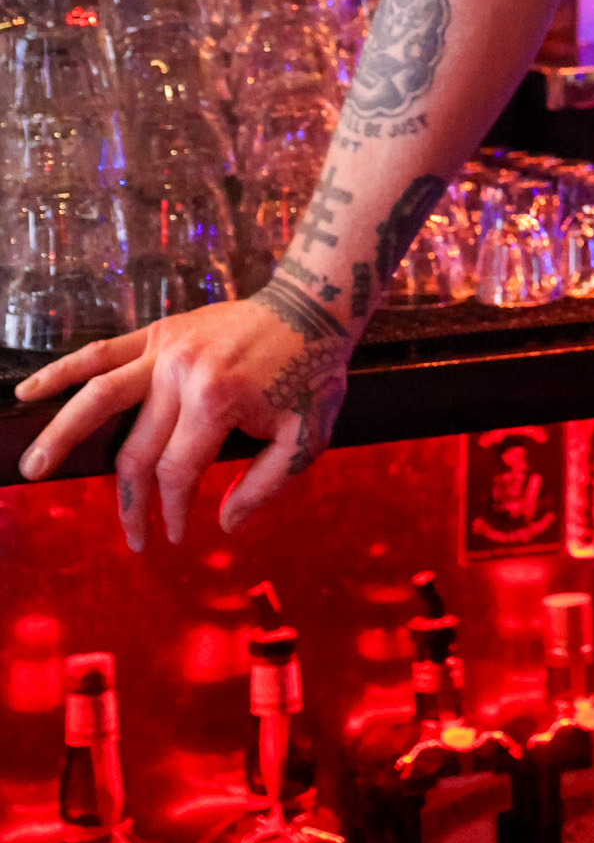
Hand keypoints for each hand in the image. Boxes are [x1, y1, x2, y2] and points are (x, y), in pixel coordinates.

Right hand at [14, 287, 355, 552]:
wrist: (314, 305)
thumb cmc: (314, 375)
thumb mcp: (308, 437)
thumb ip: (265, 485)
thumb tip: (222, 525)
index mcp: (216, 401)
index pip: (176, 472)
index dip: (173, 511)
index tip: (177, 537)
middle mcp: (181, 374)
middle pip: (137, 450)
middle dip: (133, 502)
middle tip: (135, 537)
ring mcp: (165, 349)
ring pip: (98, 398)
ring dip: (63, 436)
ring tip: (34, 469)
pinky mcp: (158, 331)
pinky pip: (102, 351)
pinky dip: (62, 371)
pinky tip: (29, 392)